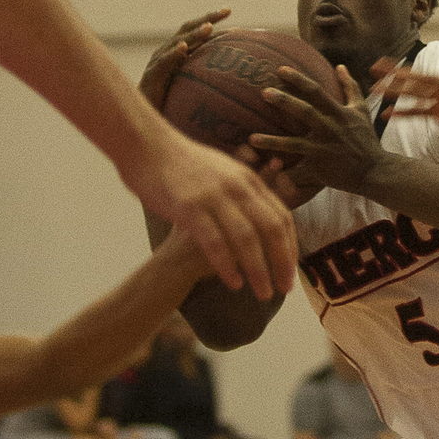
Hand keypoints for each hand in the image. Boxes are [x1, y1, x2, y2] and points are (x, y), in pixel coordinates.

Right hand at [135, 129, 296, 295]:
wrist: (146, 145)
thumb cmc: (182, 164)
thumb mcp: (223, 172)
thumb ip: (242, 194)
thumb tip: (260, 218)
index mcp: (248, 180)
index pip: (281, 216)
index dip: (290, 247)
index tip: (291, 270)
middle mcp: (237, 187)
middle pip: (271, 229)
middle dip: (282, 262)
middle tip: (285, 289)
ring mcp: (214, 197)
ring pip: (247, 239)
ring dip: (259, 270)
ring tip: (264, 293)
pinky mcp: (189, 207)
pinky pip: (215, 242)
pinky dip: (227, 265)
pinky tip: (234, 283)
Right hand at [141, 9, 228, 107]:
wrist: (148, 115)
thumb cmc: (173, 101)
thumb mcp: (194, 84)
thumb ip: (208, 74)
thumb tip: (236, 73)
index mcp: (179, 51)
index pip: (196, 30)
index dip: (212, 20)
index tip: (228, 10)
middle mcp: (169, 51)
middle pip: (188, 28)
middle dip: (207, 18)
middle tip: (226, 10)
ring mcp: (159, 60)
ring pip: (178, 42)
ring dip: (194, 34)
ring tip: (208, 27)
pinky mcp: (152, 74)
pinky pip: (164, 62)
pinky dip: (174, 53)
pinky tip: (183, 48)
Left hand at [248, 65, 381, 195]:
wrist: (375, 171)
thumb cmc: (365, 139)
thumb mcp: (361, 110)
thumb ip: (350, 87)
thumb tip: (340, 66)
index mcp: (339, 113)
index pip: (316, 91)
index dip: (298, 79)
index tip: (280, 69)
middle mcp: (330, 129)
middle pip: (305, 112)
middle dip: (284, 101)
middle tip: (263, 92)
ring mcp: (324, 149)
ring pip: (295, 144)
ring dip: (272, 141)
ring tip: (252, 138)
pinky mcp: (320, 167)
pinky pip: (297, 169)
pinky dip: (282, 170)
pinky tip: (263, 168)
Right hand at [379, 61, 438, 129]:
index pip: (430, 78)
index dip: (412, 75)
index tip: (393, 71)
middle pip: (417, 83)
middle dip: (395, 77)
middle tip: (374, 70)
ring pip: (414, 96)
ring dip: (395, 93)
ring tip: (374, 90)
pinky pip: (419, 113)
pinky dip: (404, 113)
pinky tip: (387, 114)